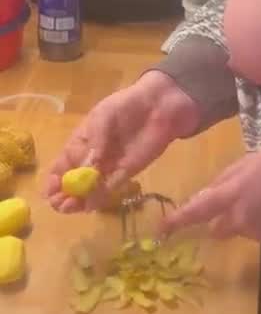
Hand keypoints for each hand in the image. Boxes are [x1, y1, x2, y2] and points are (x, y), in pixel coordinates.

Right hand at [46, 72, 200, 212]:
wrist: (157, 106)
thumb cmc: (125, 106)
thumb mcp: (103, 118)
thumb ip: (95, 142)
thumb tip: (87, 167)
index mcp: (80, 143)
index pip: (62, 165)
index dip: (54, 180)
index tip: (50, 191)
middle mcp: (92, 159)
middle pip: (73, 181)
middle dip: (64, 194)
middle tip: (60, 204)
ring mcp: (109, 167)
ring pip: (90, 189)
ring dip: (79, 200)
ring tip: (71, 207)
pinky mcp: (127, 173)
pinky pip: (110, 188)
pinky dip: (100, 198)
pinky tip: (90, 205)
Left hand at [160, 148, 260, 241]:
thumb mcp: (251, 162)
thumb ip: (227, 177)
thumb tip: (210, 191)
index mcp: (231, 196)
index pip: (197, 211)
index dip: (178, 220)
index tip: (162, 229)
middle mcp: (239, 219)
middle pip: (217, 227)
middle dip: (219, 219)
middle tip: (233, 202)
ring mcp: (257, 232)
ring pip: (240, 228)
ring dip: (244, 217)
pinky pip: (259, 230)